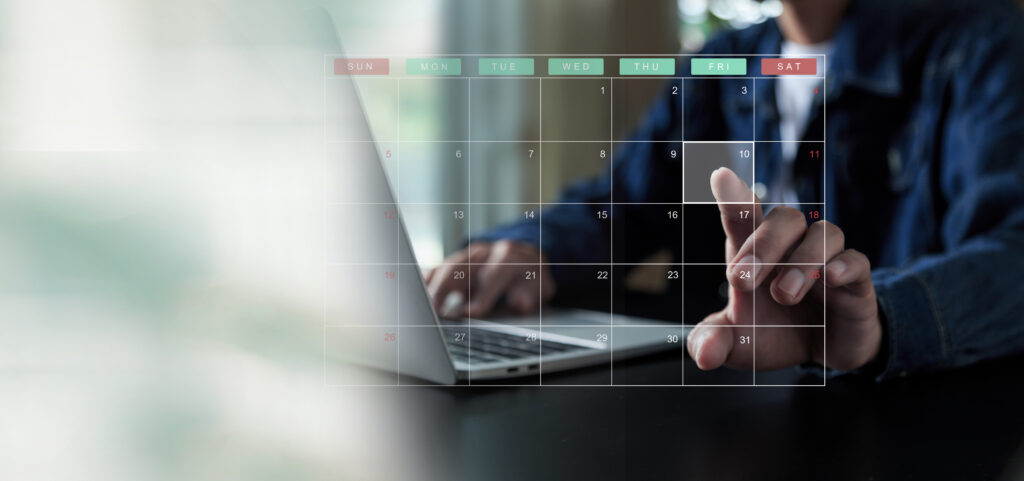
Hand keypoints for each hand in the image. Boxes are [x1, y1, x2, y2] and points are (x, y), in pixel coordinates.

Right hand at [424, 240, 554, 317]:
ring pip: (443, 268)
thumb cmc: (529, 278)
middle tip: (435, 313)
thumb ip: (529, 295)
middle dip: (444, 289)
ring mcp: (466, 256)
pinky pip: (436, 269)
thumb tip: (518, 304)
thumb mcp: (540, 287)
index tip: (471, 314)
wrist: (524, 258)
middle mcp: (483, 252)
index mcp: (507, 256)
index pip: (493, 275)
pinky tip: (415, 298)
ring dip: (431, 289)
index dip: (483, 295)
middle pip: (459, 267)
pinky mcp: (454, 263)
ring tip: (422, 311)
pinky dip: (425, 283)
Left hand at [686, 168, 882, 371]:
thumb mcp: (738, 344)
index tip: (719, 177)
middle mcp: (791, 247)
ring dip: (801, 261)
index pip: (743, 214)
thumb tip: (702, 355)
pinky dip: (845, 265)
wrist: (821, 354)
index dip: (733, 193)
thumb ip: (714, 342)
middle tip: (740, 279)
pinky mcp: (856, 281)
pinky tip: (831, 278)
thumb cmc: (774, 332)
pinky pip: (857, 260)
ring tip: (783, 295)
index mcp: (754, 253)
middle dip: (761, 244)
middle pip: (784, 218)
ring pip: (822, 234)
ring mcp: (826, 260)